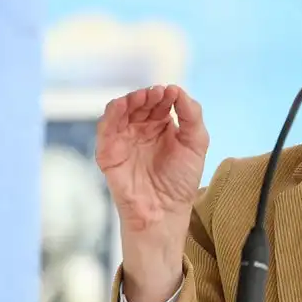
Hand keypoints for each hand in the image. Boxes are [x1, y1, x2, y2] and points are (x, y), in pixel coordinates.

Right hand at [97, 85, 208, 301]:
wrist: (164, 212)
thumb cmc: (181, 181)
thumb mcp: (196, 143)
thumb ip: (191, 115)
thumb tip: (176, 89)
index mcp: (162, 126)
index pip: (160, 102)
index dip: (165, 94)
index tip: (171, 92)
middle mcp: (141, 130)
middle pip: (140, 104)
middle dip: (148, 96)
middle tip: (156, 94)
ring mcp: (124, 140)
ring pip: (121, 111)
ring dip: (129, 100)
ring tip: (142, 97)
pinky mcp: (109, 152)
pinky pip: (105, 129)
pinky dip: (111, 115)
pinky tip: (121, 106)